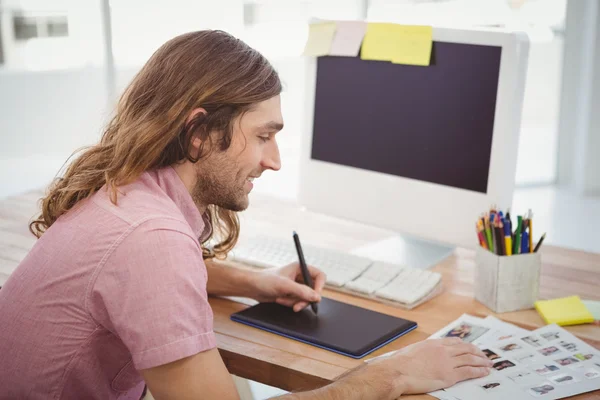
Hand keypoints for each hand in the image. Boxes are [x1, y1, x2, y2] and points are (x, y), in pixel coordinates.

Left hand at [249, 262, 326, 311]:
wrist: (252, 287)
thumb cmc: (265, 280)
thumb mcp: (284, 285)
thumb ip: (301, 291)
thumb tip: (316, 297)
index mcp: (300, 268)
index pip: (319, 276)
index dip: (320, 286)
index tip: (316, 296)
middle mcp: (300, 276)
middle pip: (313, 290)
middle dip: (304, 299)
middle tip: (297, 305)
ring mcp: (296, 286)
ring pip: (306, 298)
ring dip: (295, 302)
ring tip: (281, 299)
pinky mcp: (291, 294)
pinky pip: (298, 302)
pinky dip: (290, 303)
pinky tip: (280, 300)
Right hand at [334, 338, 491, 398]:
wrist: (397, 371)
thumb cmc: (400, 363)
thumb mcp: (413, 350)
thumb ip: (424, 350)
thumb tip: (425, 353)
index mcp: (434, 343)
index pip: (455, 342)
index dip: (466, 345)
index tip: (472, 347)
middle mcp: (443, 350)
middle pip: (466, 349)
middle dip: (478, 352)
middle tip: (486, 356)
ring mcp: (447, 362)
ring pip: (470, 359)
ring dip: (482, 361)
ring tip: (489, 364)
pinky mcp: (449, 375)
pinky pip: (469, 372)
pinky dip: (479, 371)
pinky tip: (485, 372)